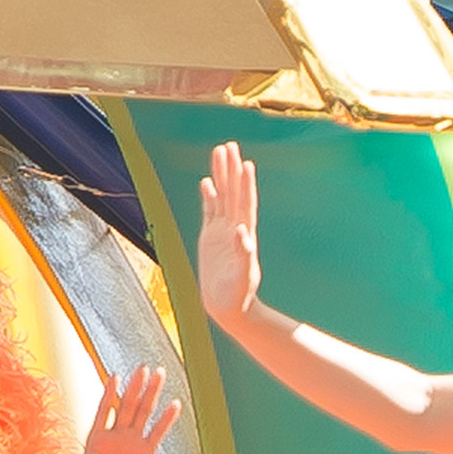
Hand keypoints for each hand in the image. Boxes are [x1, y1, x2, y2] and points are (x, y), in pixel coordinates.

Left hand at [66, 367, 179, 453]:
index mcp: (96, 437)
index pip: (104, 409)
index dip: (109, 393)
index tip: (115, 376)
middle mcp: (115, 435)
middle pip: (126, 405)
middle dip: (135, 386)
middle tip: (143, 367)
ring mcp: (131, 442)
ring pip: (143, 413)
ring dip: (151, 394)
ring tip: (160, 374)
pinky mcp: (145, 453)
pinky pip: (157, 433)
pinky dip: (165, 420)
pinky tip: (174, 405)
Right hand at [198, 141, 261, 324]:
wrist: (230, 307)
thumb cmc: (239, 295)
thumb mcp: (242, 275)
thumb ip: (243, 254)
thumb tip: (242, 232)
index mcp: (244, 235)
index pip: (245, 203)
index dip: (245, 184)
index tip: (245, 163)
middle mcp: (235, 228)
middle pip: (233, 192)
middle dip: (230, 169)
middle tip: (228, 145)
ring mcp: (222, 231)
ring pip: (221, 197)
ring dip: (221, 176)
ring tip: (218, 153)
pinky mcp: (211, 238)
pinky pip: (210, 211)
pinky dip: (209, 196)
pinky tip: (207, 182)